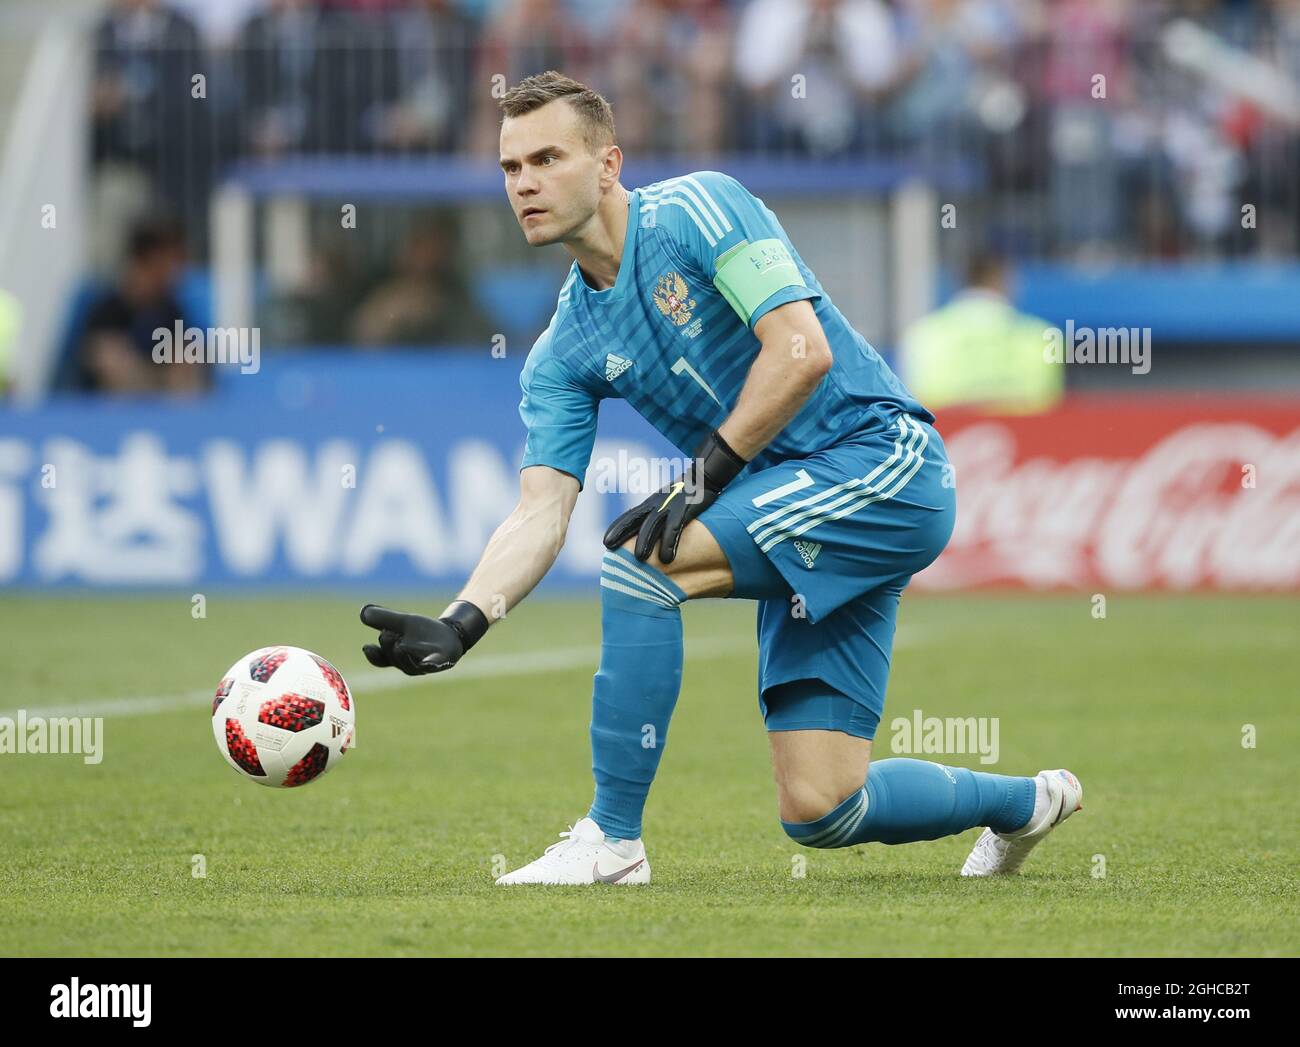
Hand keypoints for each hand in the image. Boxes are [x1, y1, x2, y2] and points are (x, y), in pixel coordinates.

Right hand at [359, 601, 488, 675]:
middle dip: (389, 647)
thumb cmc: (422, 631)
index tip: (366, 647)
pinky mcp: (442, 661)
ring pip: (412, 664)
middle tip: (386, 634)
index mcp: (395, 655)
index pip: (380, 659)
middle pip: (395, 659)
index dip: (373, 655)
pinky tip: (429, 662)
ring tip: (400, 645)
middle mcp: (408, 663)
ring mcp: (425, 664)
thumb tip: (363, 611)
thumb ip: (384, 617)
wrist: (448, 635)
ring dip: (405, 656)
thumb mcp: (403, 621)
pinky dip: (431, 664)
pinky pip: (435, 664)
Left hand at [603, 429, 747, 562]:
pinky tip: (666, 558)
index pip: (630, 516)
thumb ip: (657, 515)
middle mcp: (657, 504)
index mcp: (651, 504)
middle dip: (621, 533)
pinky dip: (668, 543)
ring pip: (652, 525)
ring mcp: (669, 506)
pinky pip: (674, 529)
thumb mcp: (666, 501)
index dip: (617, 528)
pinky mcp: (684, 509)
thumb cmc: (685, 492)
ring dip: (645, 542)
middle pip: (635, 520)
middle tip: (609, 547)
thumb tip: (648, 533)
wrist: (705, 476)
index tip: (606, 542)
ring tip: (639, 558)